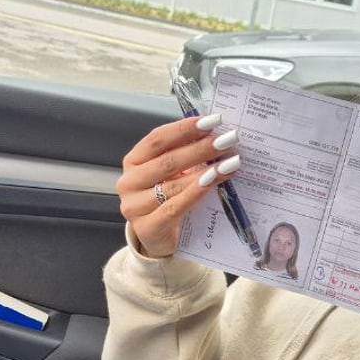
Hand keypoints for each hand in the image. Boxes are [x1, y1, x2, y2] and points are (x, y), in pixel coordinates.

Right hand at [116, 114, 240, 257]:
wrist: (160, 238)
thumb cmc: (168, 199)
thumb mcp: (173, 174)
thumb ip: (186, 155)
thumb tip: (216, 134)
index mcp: (134, 161)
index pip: (157, 139)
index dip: (184, 128)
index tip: (211, 121)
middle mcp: (129, 181)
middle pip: (167, 160)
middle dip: (201, 149)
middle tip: (227, 141)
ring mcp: (134, 206)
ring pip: (172, 185)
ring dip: (205, 172)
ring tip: (230, 163)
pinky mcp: (146, 228)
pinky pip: (174, 208)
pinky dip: (195, 193)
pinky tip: (213, 183)